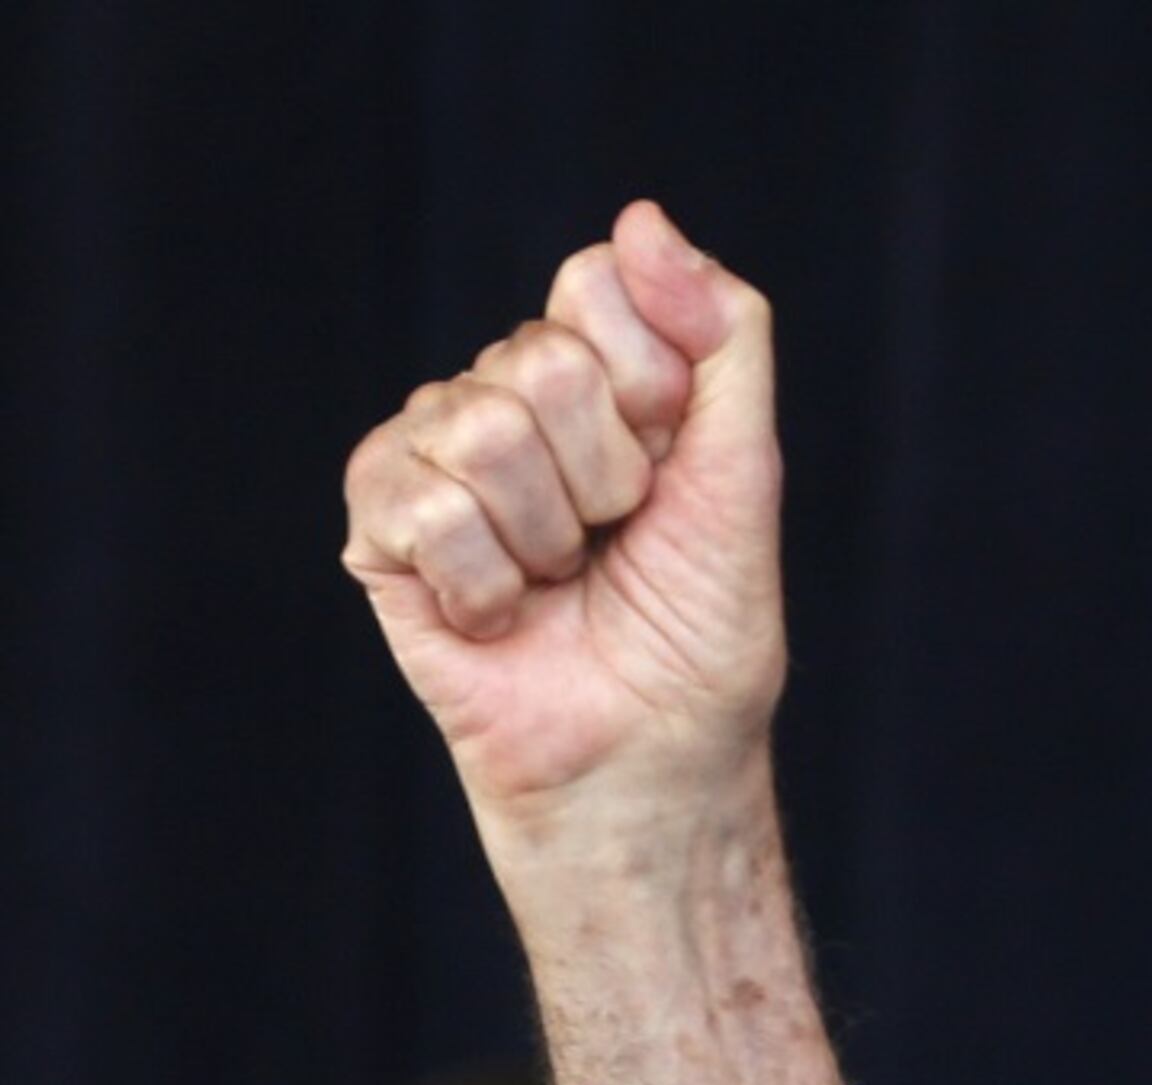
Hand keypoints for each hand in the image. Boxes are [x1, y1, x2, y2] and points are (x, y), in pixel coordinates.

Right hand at [342, 202, 778, 842]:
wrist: (649, 769)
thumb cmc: (700, 643)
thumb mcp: (744, 480)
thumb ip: (724, 339)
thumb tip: (640, 220)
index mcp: (592, 378)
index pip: (594, 289)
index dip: (649, 393)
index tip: (667, 477)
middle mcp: (505, 401)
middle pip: (537, 359)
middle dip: (603, 477)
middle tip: (611, 551)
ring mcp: (435, 459)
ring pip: (480, 430)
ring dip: (546, 540)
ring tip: (559, 592)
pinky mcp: (379, 530)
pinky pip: (422, 504)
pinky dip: (484, 585)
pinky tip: (502, 621)